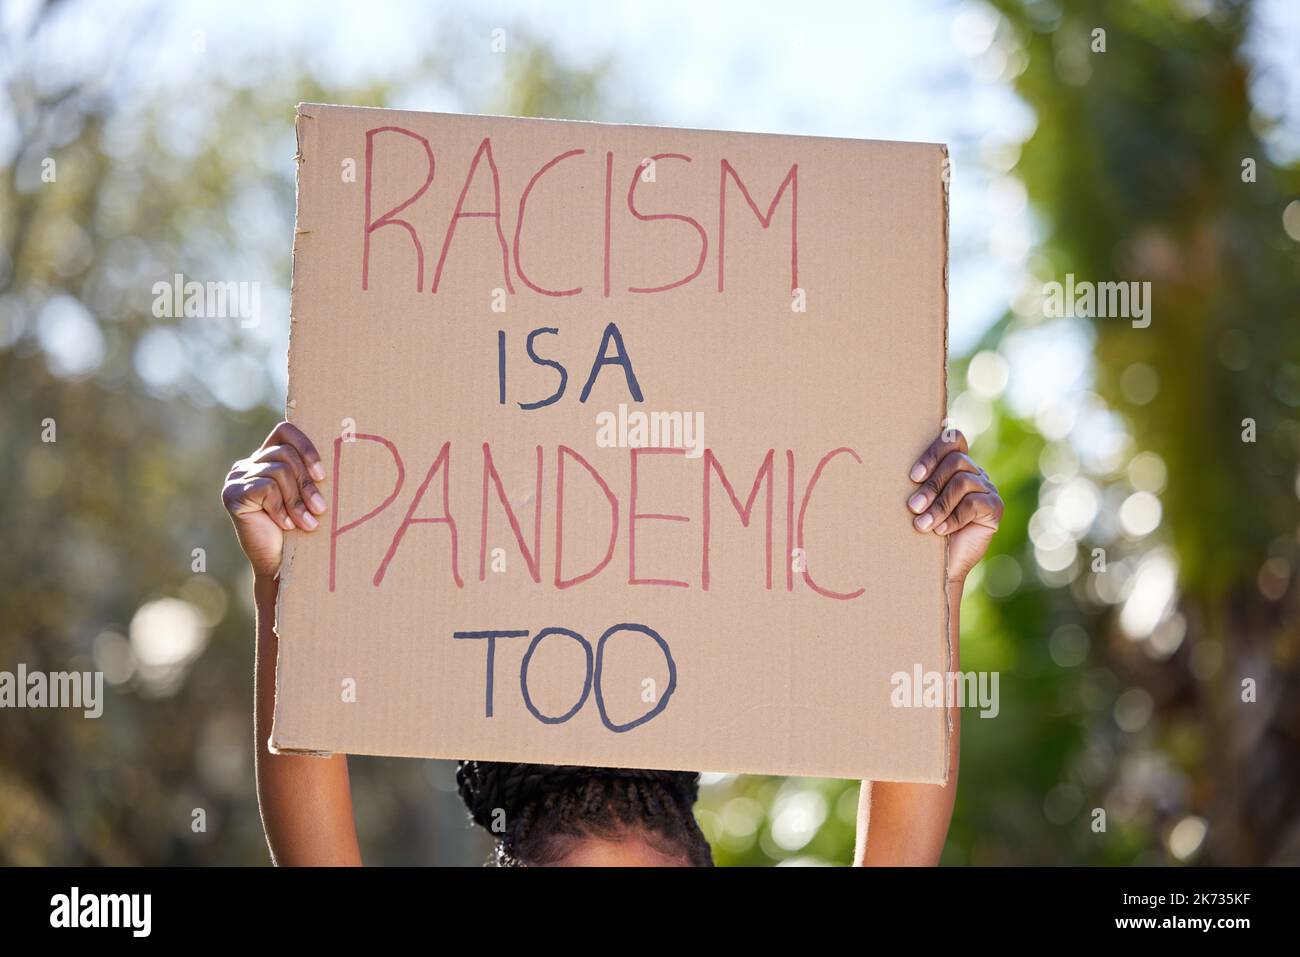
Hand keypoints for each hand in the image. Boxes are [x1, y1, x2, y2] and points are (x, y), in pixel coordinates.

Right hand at [221, 421, 327, 579]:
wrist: (280, 564)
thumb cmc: (300, 529)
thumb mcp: (308, 495)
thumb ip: (310, 472)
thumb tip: (340, 446)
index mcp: (267, 458)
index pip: (285, 430)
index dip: (306, 446)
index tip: (322, 474)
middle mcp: (248, 464)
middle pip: (285, 453)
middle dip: (307, 483)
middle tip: (320, 509)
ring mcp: (237, 478)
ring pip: (279, 471)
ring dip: (297, 500)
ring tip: (307, 523)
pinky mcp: (232, 494)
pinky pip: (266, 488)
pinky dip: (281, 508)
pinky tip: (285, 525)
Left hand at [906, 429, 1002, 584]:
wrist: (939, 565)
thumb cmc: (923, 529)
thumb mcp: (919, 501)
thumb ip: (918, 482)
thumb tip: (896, 468)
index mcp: (956, 465)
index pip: (953, 440)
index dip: (934, 453)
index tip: (913, 477)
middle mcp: (975, 473)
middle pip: (957, 461)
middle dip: (931, 485)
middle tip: (913, 507)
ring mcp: (987, 489)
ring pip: (963, 482)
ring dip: (939, 505)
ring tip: (922, 525)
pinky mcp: (995, 508)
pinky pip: (974, 503)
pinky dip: (953, 518)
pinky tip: (941, 531)